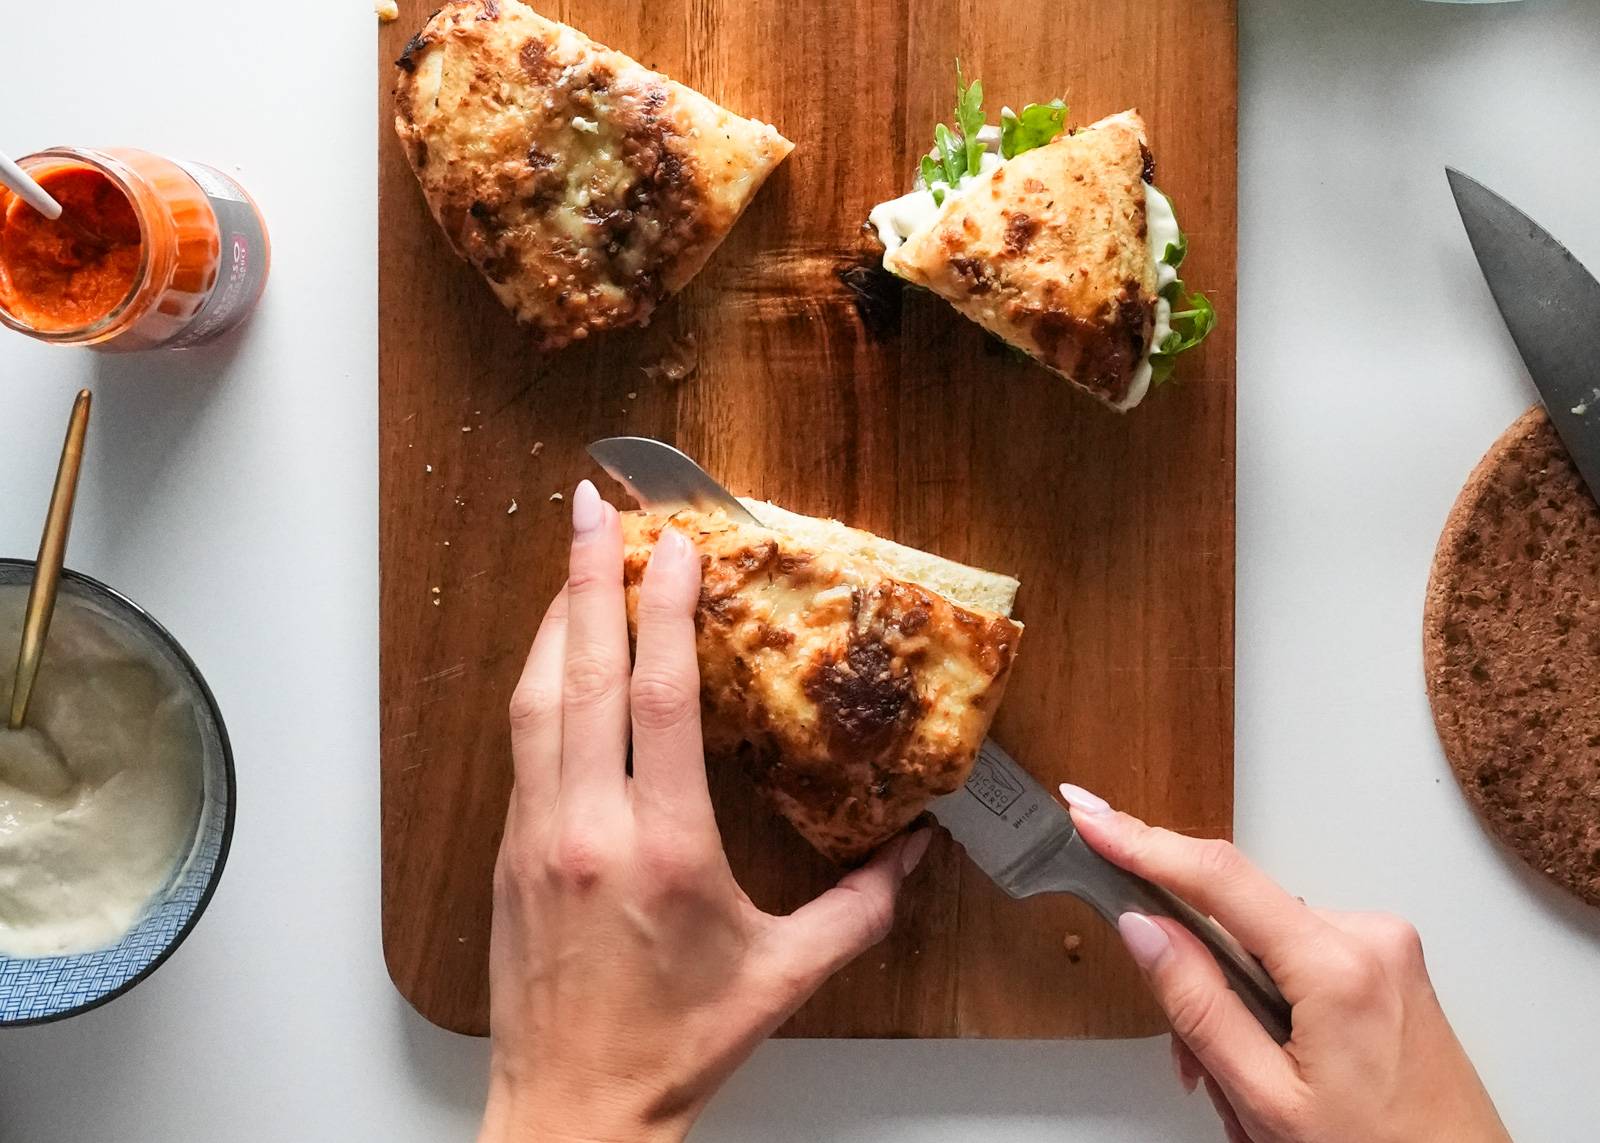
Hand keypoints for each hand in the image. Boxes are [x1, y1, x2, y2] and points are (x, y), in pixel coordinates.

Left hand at [481, 481, 930, 1142]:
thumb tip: (915, 851)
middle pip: (580, 677)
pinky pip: (520, 742)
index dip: (669, 614)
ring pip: (534, 701)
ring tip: (570, 558)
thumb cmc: (674, 1047)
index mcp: (662, 852)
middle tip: (594, 508)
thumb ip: (862, 908)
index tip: (676, 549)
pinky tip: (555, 653)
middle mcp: (586, 830)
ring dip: (552, 620)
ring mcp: (535, 837)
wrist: (573, 1112)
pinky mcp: (509, 853)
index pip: (660, 703)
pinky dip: (539, 681)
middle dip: (588, 581)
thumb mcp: (784, 977)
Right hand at [1059, 784, 1510, 1142]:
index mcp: (1339, 966)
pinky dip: (1270, 999)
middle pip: (1235, 917)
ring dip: (1235, 1001)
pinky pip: (1298, 953)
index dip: (1142, 841)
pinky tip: (1277, 1058)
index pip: (1218, 877)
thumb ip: (1199, 1006)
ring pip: (1262, 941)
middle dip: (1196, 977)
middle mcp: (1370, 937)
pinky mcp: (1388, 961)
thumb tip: (1146, 930)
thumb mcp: (1268, 1100)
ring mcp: (1384, 947)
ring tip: (1247, 1085)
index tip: (1091, 816)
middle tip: (1192, 1062)